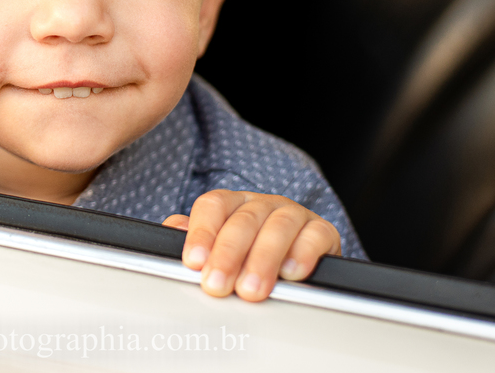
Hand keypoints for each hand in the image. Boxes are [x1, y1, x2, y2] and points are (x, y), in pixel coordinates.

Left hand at [163, 190, 340, 300]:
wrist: (301, 262)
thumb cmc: (251, 255)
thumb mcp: (219, 248)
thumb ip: (195, 240)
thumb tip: (171, 231)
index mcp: (233, 204)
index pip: (213, 206)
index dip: (202, 233)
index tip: (193, 262)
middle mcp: (262, 204)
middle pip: (243, 220)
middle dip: (228, 255)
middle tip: (217, 284)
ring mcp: (293, 214)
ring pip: (277, 227)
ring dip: (262, 260)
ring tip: (250, 289)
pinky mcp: (322, 231)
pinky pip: (315, 236)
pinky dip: (303, 253)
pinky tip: (290, 273)